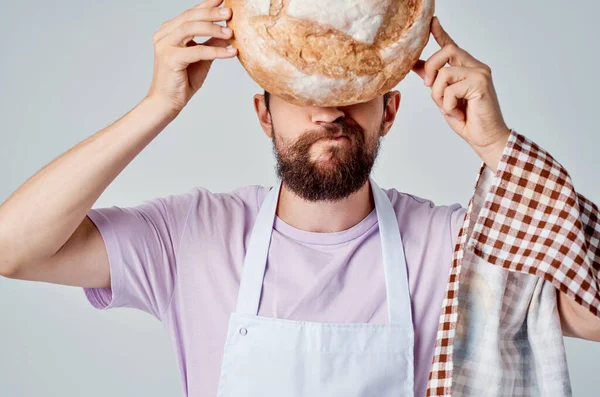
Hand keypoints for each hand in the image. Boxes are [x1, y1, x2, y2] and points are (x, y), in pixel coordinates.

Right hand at [145, 0, 236, 113]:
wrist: (167, 102)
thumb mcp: (202, 58)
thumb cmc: (182, 80)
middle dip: (212, 13)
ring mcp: (165, 45)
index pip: (190, 13)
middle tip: (229, 12)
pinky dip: (216, 51)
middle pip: (190, 17)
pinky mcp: (170, 58)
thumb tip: (230, 32)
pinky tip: (231, 52)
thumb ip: (212, 43)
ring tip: (231, 32)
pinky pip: (197, 51)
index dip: (207, 5)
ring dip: (213, 28)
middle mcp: (164, 35)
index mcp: (170, 31)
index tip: (224, 0)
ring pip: (191, 28)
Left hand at [412, 17, 509, 153]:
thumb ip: (434, 81)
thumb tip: (416, 66)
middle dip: (431, 68)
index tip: (431, 22)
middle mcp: (476, 67)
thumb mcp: (444, 98)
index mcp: (467, 69)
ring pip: (444, 74)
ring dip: (439, 96)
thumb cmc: (468, 120)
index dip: (440, 33)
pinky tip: (458, 113)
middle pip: (446, 51)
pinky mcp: (480, 84)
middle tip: (429, 86)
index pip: (452, 46)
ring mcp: (480, 74)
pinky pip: (449, 90)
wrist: (486, 138)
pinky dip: (448, 106)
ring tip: (449, 109)